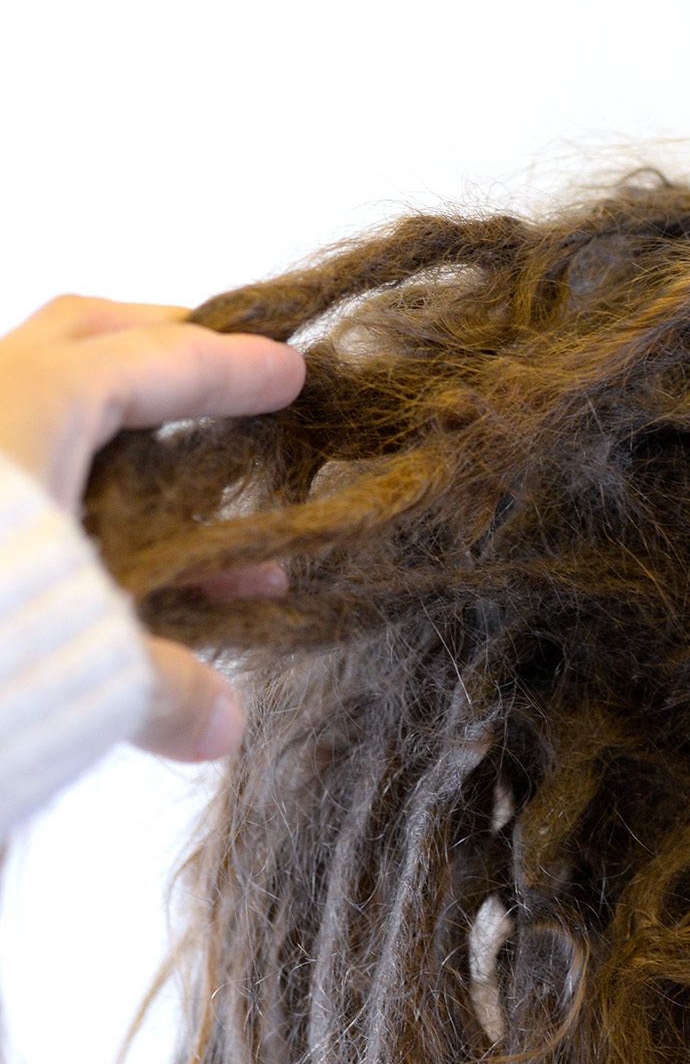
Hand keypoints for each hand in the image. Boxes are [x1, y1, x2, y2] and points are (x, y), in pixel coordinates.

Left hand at [0, 294, 304, 762]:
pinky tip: (113, 555)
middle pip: (82, 337)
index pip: (151, 360)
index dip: (229, 369)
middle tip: (224, 372)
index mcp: (24, 404)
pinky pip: (14, 469)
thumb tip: (219, 726)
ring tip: (197, 504)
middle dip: (158, 348)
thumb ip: (157, 683)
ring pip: (41, 406)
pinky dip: (69, 491)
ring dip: (122, 443)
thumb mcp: (72, 650)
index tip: (288, 373)